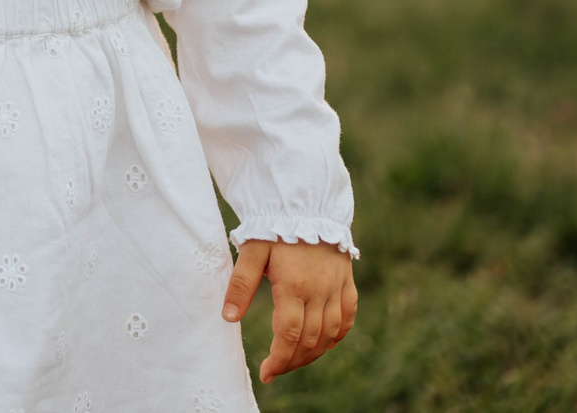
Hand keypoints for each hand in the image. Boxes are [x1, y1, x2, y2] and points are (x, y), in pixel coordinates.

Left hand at [223, 238, 355, 381]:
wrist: (306, 203)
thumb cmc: (274, 227)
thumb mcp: (251, 250)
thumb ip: (240, 284)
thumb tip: (229, 318)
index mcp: (294, 285)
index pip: (290, 334)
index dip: (279, 359)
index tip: (266, 372)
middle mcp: (320, 291)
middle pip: (311, 339)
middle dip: (293, 360)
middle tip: (276, 369)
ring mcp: (337, 288)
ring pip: (331, 333)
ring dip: (314, 353)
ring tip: (294, 360)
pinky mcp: (347, 283)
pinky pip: (348, 318)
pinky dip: (337, 336)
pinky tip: (324, 344)